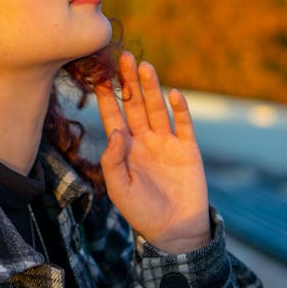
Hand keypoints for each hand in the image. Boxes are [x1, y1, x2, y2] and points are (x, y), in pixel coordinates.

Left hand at [94, 51, 210, 253]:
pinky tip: (174, 94)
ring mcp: (166, 142)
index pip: (113, 115)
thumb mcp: (120, 189)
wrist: (176, 230)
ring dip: (151, 88)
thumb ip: (112, 161)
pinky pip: (183, 124)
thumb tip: (114, 132)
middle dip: (129, 82)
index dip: (107, 96)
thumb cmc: (142, 212)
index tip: (98, 74)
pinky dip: (180, 109)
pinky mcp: (188, 148)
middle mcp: (144, 139)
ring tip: (144, 66)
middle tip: (123, 57)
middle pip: (134, 104)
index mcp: (124, 148)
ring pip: (156, 108)